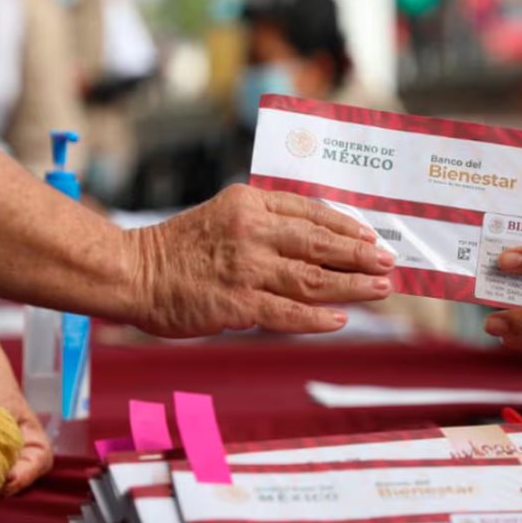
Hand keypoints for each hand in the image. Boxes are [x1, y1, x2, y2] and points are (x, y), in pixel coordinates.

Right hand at [127, 184, 395, 336]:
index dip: (347, 226)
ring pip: (312, 278)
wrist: (133, 272)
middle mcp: (252, 231)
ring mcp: (246, 268)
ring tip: (380, 289)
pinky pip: (288, 312)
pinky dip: (317, 318)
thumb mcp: (226, 215)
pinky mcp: (237, 303)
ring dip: (352, 285)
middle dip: (360, 255)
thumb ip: (268, 222)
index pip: (312, 211)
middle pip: (320, 243)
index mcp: (251, 203)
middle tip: (388, 262)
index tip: (372, 237)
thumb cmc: (182, 247)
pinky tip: (341, 319)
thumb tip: (320, 240)